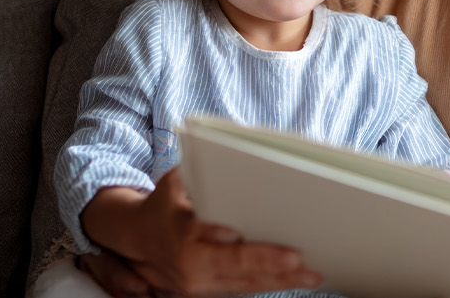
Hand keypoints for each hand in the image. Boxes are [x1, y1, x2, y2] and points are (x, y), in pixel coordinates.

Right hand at [78, 168, 321, 296]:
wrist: (137, 238)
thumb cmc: (164, 203)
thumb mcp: (173, 182)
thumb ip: (197, 176)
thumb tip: (228, 164)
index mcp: (182, 234)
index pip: (214, 243)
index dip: (243, 249)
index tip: (261, 244)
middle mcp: (191, 265)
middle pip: (236, 270)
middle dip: (271, 268)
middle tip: (302, 264)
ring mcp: (199, 284)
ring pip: (244, 286)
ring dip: (280, 283)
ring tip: (312, 276)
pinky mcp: (209, 291)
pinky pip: (243, 290)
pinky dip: (270, 285)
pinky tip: (295, 280)